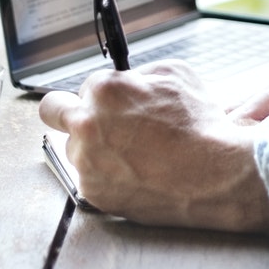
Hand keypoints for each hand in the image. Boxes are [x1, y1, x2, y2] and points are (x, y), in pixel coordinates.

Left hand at [39, 61, 268, 233]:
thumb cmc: (199, 124)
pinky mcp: (94, 193)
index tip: (115, 102)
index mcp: (103, 91)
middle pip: (54, 111)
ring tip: (130, 153)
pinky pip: (90, 178)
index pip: (85, 85)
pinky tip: (135, 173)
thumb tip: (127, 82)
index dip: (104, 93)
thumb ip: (139, 74)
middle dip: (68, 110)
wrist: (214, 174)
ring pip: (74, 148)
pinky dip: (107, 175)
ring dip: (92, 147)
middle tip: (89, 117)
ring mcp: (87, 163)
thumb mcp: (175, 74)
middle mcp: (86, 125)